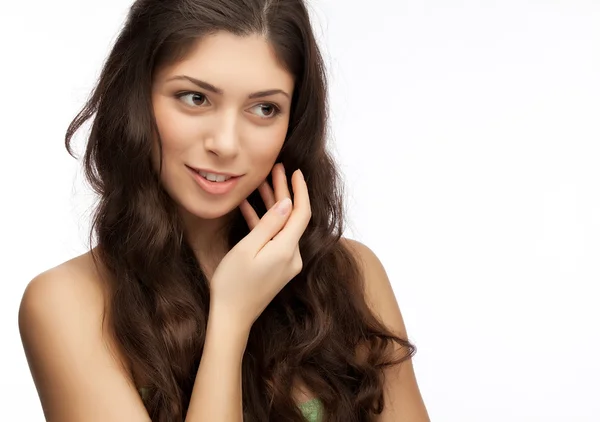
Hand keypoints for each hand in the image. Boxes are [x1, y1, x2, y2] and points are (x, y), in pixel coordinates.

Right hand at [208, 163, 310, 331]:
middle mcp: (292, 256)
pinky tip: (250, 207)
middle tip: (274, 170)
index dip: (299, 190)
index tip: (294, 171)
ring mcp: (286, 263)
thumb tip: (286, 203)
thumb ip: (268, 225)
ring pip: (282, 226)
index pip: (301, 213)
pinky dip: (264, 223)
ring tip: (260, 183)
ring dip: (273, 205)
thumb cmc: (233, 284)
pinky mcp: (277, 267)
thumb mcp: (247, 249)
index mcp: (287, 249)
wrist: (232, 318)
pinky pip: (275, 238)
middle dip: (284, 192)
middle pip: (292, 217)